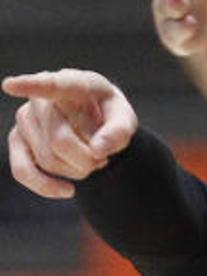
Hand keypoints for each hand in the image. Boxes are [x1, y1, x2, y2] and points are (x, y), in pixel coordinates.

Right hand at [3, 70, 137, 198]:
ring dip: (76, 170)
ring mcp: (25, 118)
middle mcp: (43, 98)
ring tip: (92, 160)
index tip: (10, 85)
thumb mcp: (125, 120)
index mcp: (75, 84)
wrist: (97, 124)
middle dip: (87, 159)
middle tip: (103, 158)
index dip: (32, 85)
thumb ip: (119, 131)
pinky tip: (68, 190)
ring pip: (47, 159)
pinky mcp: (17, 140)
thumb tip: (97, 149)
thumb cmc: (110, 116)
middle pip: (59, 140)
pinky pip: (23, 171)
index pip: (54, 85)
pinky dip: (47, 186)